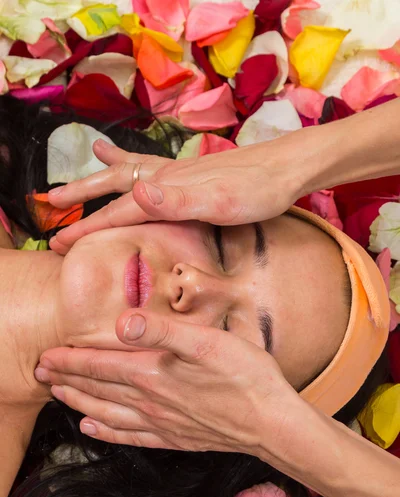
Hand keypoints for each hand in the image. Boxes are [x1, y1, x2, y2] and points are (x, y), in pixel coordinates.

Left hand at [36, 309, 303, 463]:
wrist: (272, 423)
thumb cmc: (246, 376)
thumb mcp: (208, 341)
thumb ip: (163, 331)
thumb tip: (122, 322)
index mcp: (154, 373)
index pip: (100, 365)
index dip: (71, 359)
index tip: (46, 355)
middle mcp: (151, 401)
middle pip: (98, 389)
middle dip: (66, 379)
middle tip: (41, 373)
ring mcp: (162, 422)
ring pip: (108, 413)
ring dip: (80, 402)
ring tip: (59, 396)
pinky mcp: (175, 437)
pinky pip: (130, 436)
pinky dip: (106, 433)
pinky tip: (93, 430)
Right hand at [48, 129, 310, 254]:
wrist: (287, 167)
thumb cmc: (258, 192)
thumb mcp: (219, 202)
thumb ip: (176, 199)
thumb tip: (134, 191)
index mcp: (167, 191)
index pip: (117, 213)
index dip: (86, 229)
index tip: (57, 244)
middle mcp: (167, 177)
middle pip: (114, 186)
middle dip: (82, 199)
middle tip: (51, 204)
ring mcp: (179, 173)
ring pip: (129, 173)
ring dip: (101, 177)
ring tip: (81, 170)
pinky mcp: (192, 173)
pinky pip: (153, 166)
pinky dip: (134, 162)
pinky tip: (133, 162)